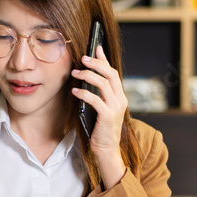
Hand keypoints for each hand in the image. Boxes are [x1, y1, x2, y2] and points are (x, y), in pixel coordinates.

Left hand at [72, 45, 128, 188]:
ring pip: (103, 84)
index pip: (113, 73)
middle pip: (110, 74)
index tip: (96, 47)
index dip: (104, 59)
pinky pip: (95, 99)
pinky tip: (75, 91)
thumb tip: (85, 79)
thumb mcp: (100, 109)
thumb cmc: (100, 129)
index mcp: (119, 97)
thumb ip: (97, 95)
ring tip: (75, 73)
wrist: (106, 150)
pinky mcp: (108, 116)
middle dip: (96, 63)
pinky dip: (84, 93)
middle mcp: (120, 100)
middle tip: (82, 58)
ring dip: (88, 76)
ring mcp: (115, 108)